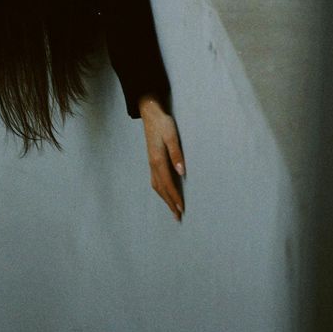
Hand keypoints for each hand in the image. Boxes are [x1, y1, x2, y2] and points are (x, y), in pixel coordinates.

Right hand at [138, 94, 185, 221]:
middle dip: (170, 203)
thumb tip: (182, 172)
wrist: (150, 114)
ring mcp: (151, 163)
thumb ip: (176, 154)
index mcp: (158, 160)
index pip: (168, 184)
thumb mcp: (172, 136)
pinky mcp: (152, 160)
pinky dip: (161, 190)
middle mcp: (153, 164)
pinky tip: (165, 193)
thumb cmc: (163, 124)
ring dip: (165, 199)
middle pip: (161, 189)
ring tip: (172, 209)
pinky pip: (155, 180)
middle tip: (178, 217)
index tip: (181, 209)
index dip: (175, 197)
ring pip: (157, 186)